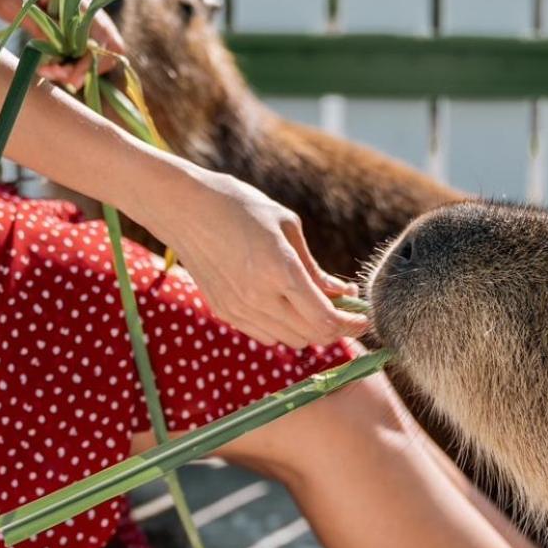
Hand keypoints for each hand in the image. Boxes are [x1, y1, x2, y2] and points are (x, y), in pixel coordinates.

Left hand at [0, 0, 124, 89]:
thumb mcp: (13, 1)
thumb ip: (37, 23)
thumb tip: (59, 51)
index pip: (104, 30)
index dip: (96, 57)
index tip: (72, 74)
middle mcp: (83, 8)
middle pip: (102, 47)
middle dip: (83, 68)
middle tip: (57, 78)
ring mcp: (77, 20)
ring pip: (89, 54)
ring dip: (73, 69)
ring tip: (47, 72)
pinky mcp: (67, 30)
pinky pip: (75, 54)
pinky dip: (64, 66)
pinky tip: (47, 68)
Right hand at [140, 166, 367, 348]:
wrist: (184, 209)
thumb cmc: (240, 207)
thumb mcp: (287, 227)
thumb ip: (315, 268)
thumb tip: (341, 293)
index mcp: (280, 271)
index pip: (326, 319)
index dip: (351, 325)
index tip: (363, 318)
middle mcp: (260, 297)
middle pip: (312, 336)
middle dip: (336, 328)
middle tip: (347, 311)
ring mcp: (240, 309)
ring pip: (291, 340)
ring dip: (311, 330)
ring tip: (318, 305)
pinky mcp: (225, 313)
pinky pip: (266, 335)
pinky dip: (286, 329)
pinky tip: (289, 307)